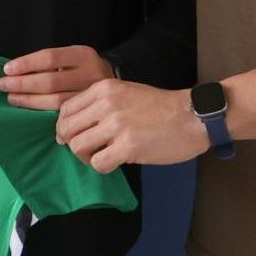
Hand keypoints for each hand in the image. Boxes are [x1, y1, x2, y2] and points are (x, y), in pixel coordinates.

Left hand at [0, 45, 114, 109]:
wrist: (117, 87)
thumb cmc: (84, 70)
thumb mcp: (73, 58)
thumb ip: (50, 63)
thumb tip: (14, 71)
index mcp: (83, 55)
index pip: (50, 57)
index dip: (26, 64)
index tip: (7, 69)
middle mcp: (90, 74)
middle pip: (50, 80)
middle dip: (23, 83)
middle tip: (3, 85)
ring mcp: (91, 96)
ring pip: (55, 100)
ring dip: (29, 100)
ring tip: (12, 98)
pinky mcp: (91, 113)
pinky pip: (63, 114)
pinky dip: (43, 112)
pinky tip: (29, 110)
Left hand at [54, 79, 208, 172]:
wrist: (192, 116)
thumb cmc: (160, 106)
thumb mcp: (125, 92)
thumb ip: (99, 103)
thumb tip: (72, 125)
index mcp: (103, 88)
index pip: (65, 109)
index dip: (63, 126)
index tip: (70, 136)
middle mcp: (106, 104)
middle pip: (67, 129)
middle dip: (70, 143)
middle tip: (85, 151)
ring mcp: (117, 125)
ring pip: (78, 147)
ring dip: (85, 157)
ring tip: (100, 156)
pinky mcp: (128, 147)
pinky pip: (98, 163)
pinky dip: (102, 167)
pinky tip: (114, 163)